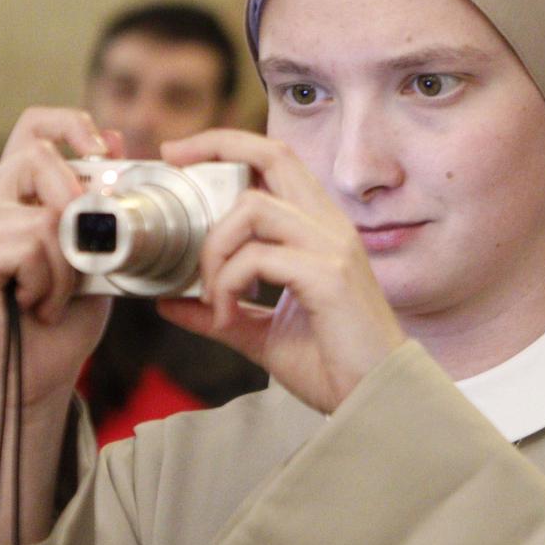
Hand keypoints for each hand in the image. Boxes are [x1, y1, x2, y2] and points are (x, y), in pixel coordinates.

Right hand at [0, 107, 114, 415]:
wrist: (42, 378)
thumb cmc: (67, 316)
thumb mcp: (98, 247)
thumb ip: (100, 197)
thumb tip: (117, 136)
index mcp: (10, 192)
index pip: (32, 127)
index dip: (69, 124)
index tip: (102, 150)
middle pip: (40, 160)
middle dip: (78, 209)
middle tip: (79, 261)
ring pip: (43, 216)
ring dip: (67, 265)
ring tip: (52, 296)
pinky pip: (28, 246)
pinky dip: (49, 282)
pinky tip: (35, 306)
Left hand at [159, 128, 405, 413]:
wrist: (374, 399)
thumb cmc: (333, 364)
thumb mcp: (262, 334)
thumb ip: (220, 312)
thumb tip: (170, 302)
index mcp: (318, 229)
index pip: (277, 161)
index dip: (229, 145)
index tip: (182, 154)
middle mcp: (329, 226)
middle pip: (273, 154)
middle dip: (216, 147)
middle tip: (174, 161)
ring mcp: (331, 247)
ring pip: (252, 208)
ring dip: (213, 248)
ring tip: (209, 293)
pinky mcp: (328, 276)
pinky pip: (258, 258)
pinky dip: (226, 284)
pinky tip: (226, 316)